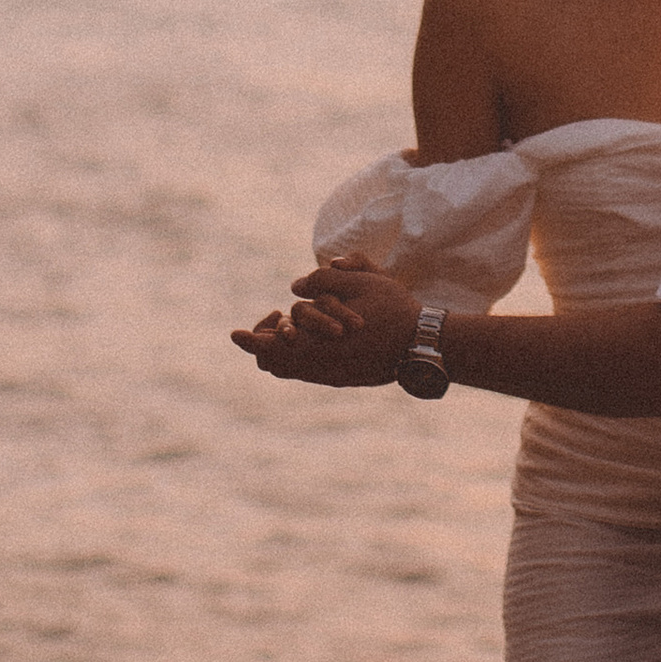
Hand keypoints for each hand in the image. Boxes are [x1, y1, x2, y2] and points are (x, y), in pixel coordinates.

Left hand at [230, 263, 421, 387]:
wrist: (425, 344)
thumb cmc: (395, 309)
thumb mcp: (363, 281)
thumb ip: (324, 281)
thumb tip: (296, 287)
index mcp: (321, 346)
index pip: (271, 348)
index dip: (250, 341)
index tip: (235, 334)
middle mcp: (321, 368)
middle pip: (273, 365)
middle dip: (265, 342)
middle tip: (276, 317)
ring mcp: (332, 377)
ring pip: (289, 372)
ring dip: (283, 350)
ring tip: (293, 325)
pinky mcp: (342, 380)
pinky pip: (307, 373)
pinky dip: (300, 356)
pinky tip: (313, 336)